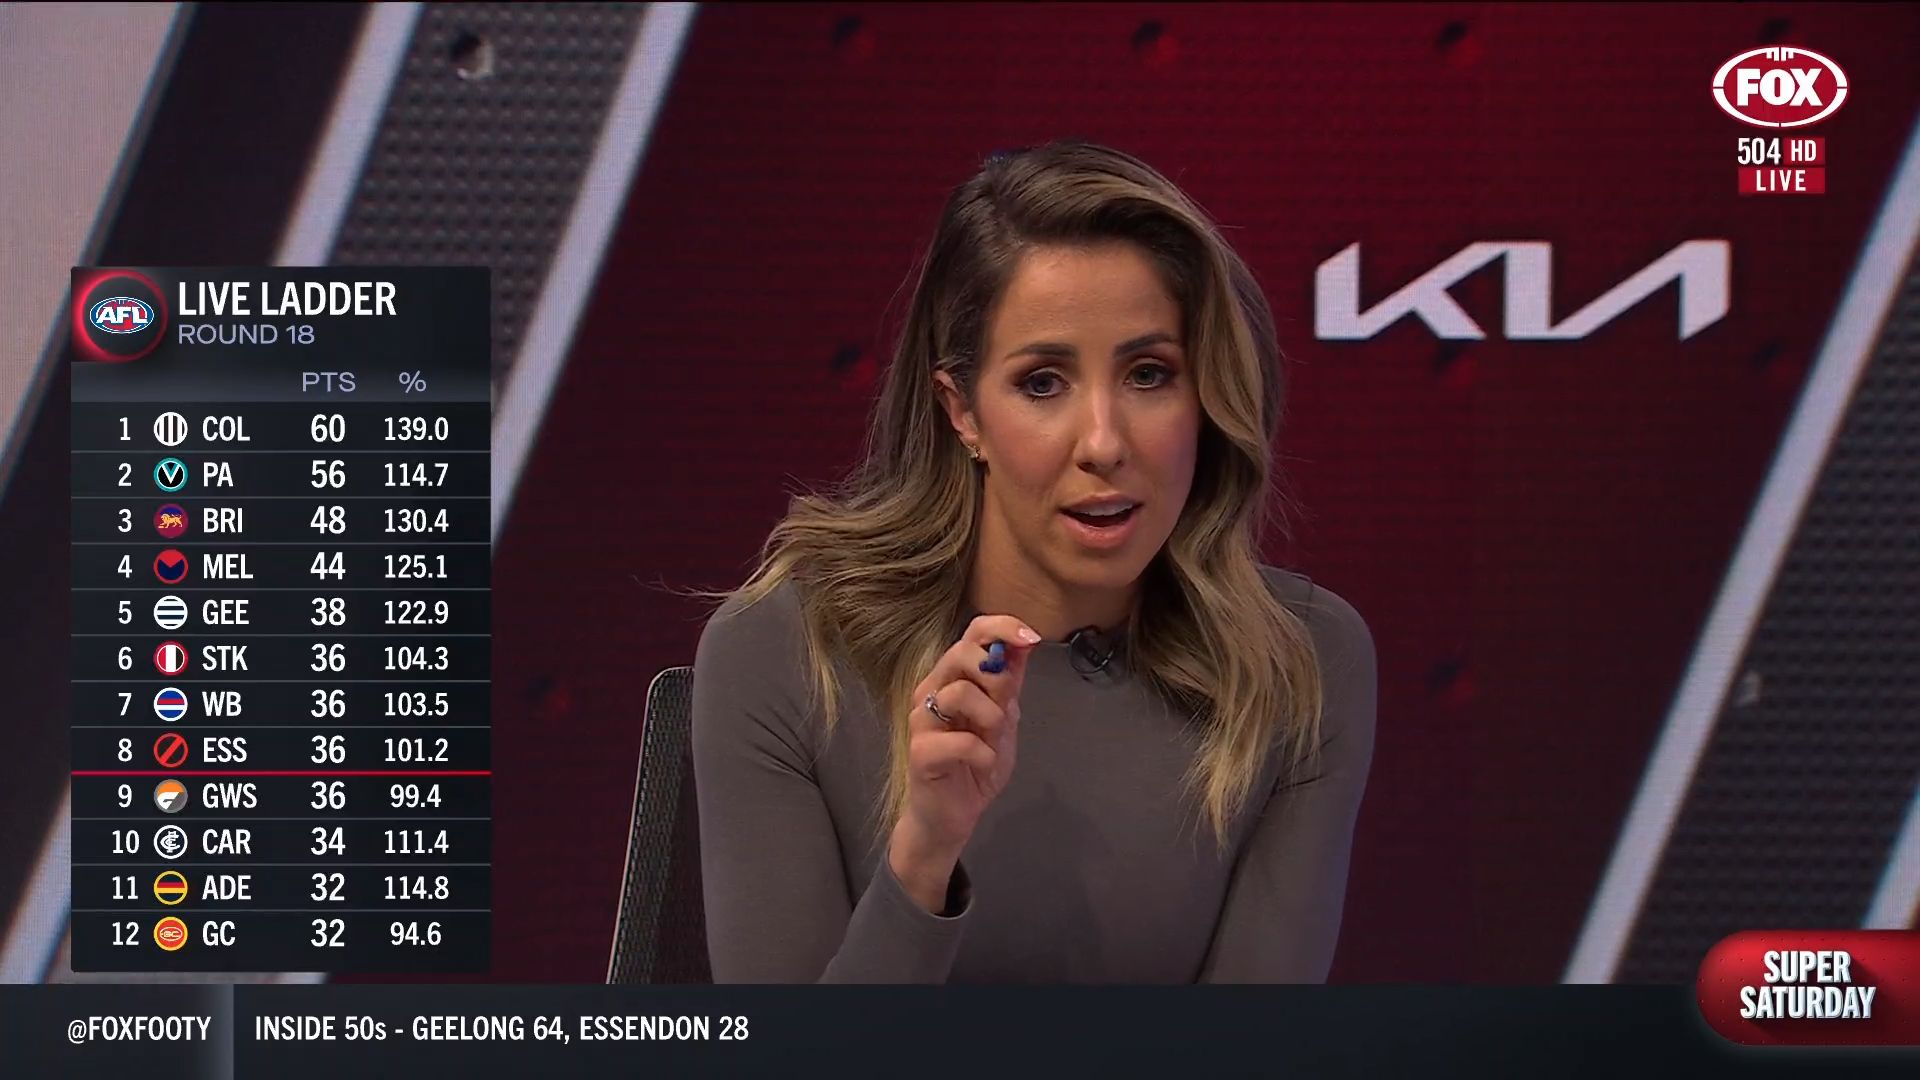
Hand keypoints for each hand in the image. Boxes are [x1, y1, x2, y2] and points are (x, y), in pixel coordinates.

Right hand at [888, 615, 1041, 911]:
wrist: (949, 817)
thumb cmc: (973, 766)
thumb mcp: (1003, 720)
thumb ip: (1010, 684)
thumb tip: (1025, 642)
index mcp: (952, 678)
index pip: (972, 632)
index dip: (1002, 627)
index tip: (1031, 637)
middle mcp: (931, 690)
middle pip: (962, 653)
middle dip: (997, 677)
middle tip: (1005, 707)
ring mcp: (921, 720)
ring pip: (961, 693)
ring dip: (991, 718)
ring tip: (992, 741)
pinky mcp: (920, 752)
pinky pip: (962, 741)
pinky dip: (984, 755)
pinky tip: (982, 765)